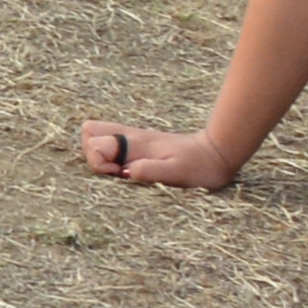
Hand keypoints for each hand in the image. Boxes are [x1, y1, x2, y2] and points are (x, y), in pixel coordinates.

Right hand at [79, 118, 241, 192]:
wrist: (217, 153)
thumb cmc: (199, 167)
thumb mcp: (176, 173)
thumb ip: (150, 170)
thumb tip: (126, 172)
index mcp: (135, 143)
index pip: (95, 144)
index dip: (99, 163)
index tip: (119, 175)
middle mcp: (130, 137)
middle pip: (89, 132)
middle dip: (92, 154)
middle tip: (115, 171)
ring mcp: (134, 139)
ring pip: (98, 135)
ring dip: (100, 154)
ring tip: (120, 170)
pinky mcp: (139, 144)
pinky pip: (112, 142)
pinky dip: (110, 155)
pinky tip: (128, 168)